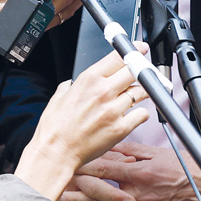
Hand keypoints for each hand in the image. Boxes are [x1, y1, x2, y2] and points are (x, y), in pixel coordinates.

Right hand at [14, 47, 149, 200]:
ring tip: (141, 94)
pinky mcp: (121, 128)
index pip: (118, 56)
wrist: (56, 151)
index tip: (139, 49)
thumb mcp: (59, 96)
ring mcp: (113, 110)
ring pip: (142, 91)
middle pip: (134, 70)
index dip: (133, 51)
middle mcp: (103, 91)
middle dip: (142, 69)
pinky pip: (142, 114)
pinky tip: (135, 114)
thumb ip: (69, 86)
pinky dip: (141, 113)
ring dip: (143, 92)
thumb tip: (72, 84)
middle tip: (145, 72)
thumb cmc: (55, 127)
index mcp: (89, 79)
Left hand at [62, 141, 200, 200]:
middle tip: (62, 194)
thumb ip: (131, 151)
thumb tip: (110, 148)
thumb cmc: (187, 169)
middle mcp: (138, 195)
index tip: (72, 167)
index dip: (84, 169)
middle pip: (100, 197)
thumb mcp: (157, 153)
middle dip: (78, 196)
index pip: (104, 170)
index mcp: (139, 173)